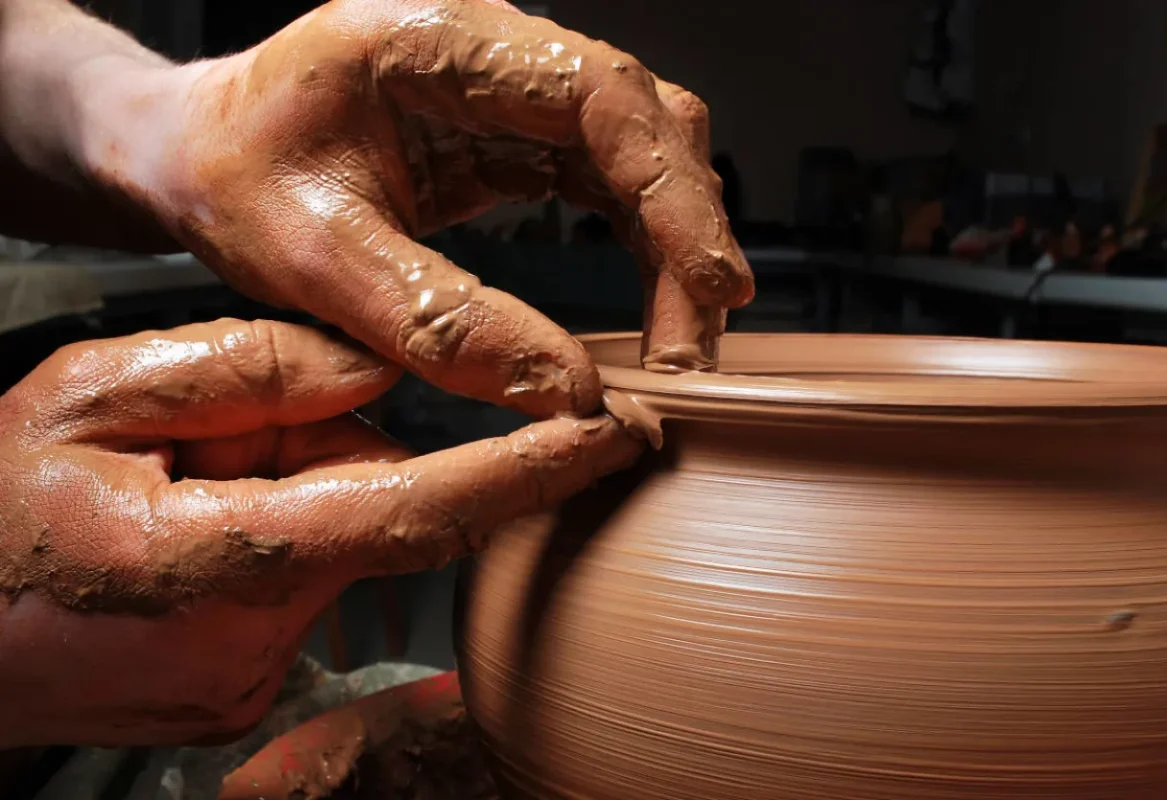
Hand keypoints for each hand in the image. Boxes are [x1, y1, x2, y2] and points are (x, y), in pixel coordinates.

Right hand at [0, 319, 639, 746]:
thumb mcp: (92, 396)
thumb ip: (246, 372)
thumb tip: (375, 372)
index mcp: (218, 557)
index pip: (416, 510)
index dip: (522, 474)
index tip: (611, 439)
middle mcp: (255, 638)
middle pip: (369, 510)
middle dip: (329, 454)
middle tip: (223, 438)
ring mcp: (252, 680)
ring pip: (339, 547)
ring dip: (294, 498)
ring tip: (180, 491)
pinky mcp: (245, 693)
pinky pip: (306, 587)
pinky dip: (279, 542)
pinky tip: (193, 535)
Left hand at [87, 0, 752, 417]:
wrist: (193, 156)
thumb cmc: (230, 178)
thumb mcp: (311, 257)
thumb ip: (437, 320)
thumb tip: (564, 390)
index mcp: (440, 43)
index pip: (600, 95)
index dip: (672, 188)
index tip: (711, 282)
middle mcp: (493, 54)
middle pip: (644, 122)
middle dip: (688, 233)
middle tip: (691, 347)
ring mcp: (511, 94)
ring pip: (642, 154)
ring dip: (676, 246)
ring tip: (679, 344)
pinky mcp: (515, 140)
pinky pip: (609, 184)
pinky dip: (643, 247)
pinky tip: (649, 306)